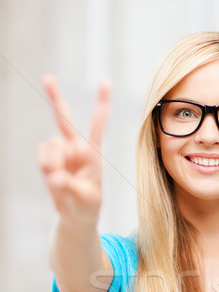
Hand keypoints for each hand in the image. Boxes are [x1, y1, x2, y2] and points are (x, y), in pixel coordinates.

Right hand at [36, 75, 110, 225]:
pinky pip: (41, 153)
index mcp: (93, 154)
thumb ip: (69, 187)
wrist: (77, 214)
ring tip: (62, 179)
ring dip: (53, 163)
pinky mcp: (48, 158)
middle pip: (64, 119)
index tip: (105, 81)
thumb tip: (53, 177)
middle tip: (48, 77)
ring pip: (51, 146)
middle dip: (55, 98)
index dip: (101, 103)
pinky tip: (53, 176)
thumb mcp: (84, 198)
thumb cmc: (88, 205)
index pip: (98, 125)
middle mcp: (76, 148)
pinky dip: (44, 165)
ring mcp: (60, 152)